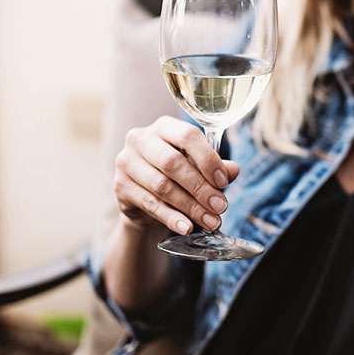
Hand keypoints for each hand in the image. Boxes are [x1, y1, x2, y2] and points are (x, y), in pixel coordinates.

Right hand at [113, 116, 238, 234]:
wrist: (145, 199)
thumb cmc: (176, 175)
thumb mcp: (197, 167)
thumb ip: (216, 167)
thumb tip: (233, 170)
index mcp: (164, 126)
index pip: (187, 135)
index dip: (207, 158)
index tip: (223, 181)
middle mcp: (141, 139)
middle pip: (172, 163)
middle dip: (200, 187)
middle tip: (221, 207)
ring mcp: (127, 162)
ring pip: (162, 186)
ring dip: (190, 206)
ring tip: (211, 221)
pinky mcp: (120, 186)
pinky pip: (150, 204)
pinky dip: (172, 218)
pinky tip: (188, 227)